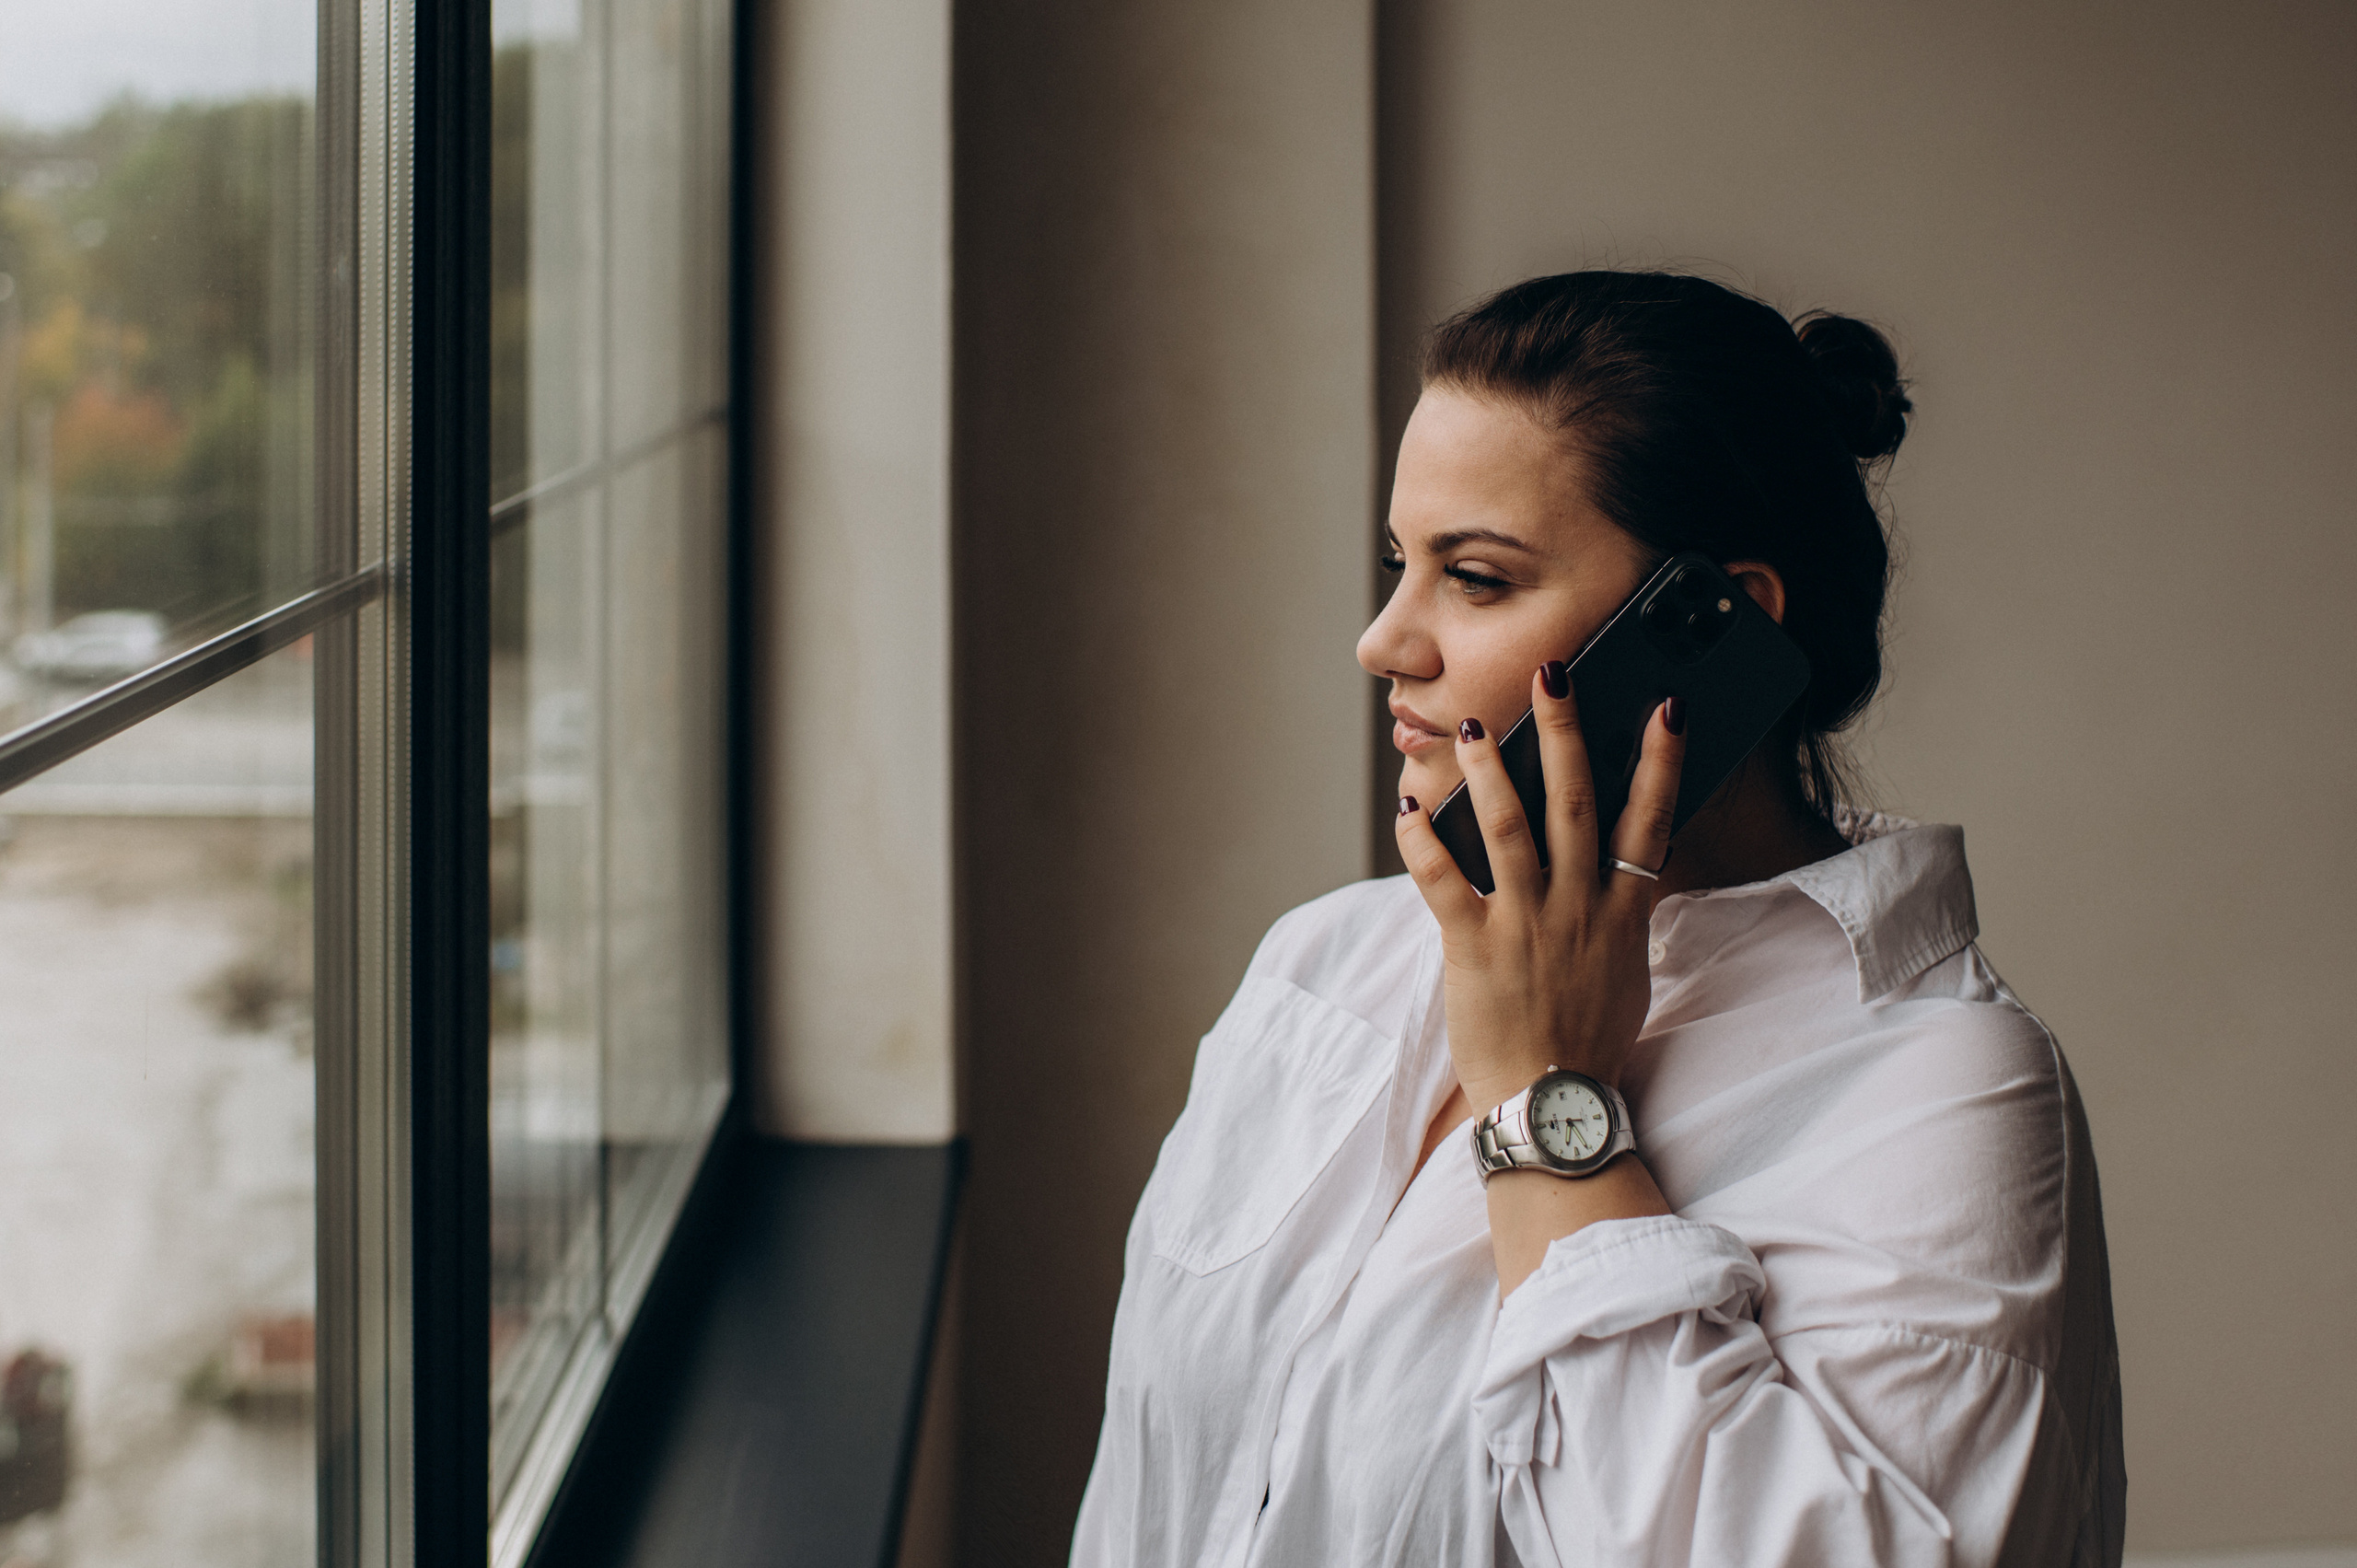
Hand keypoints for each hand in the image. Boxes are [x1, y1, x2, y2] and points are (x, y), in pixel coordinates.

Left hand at [1394, 664, 1687, 1115]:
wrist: (1554, 1106)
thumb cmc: (1591, 1040)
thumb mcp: (1628, 970)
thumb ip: (1624, 913)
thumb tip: (1629, 871)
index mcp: (1621, 911)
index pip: (1650, 820)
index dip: (1661, 761)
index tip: (1667, 707)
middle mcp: (1577, 908)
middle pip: (1573, 802)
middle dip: (1563, 732)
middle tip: (1553, 673)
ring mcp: (1526, 926)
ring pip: (1508, 829)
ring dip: (1489, 772)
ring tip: (1474, 726)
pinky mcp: (1474, 949)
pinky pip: (1442, 882)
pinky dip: (1422, 842)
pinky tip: (1408, 807)